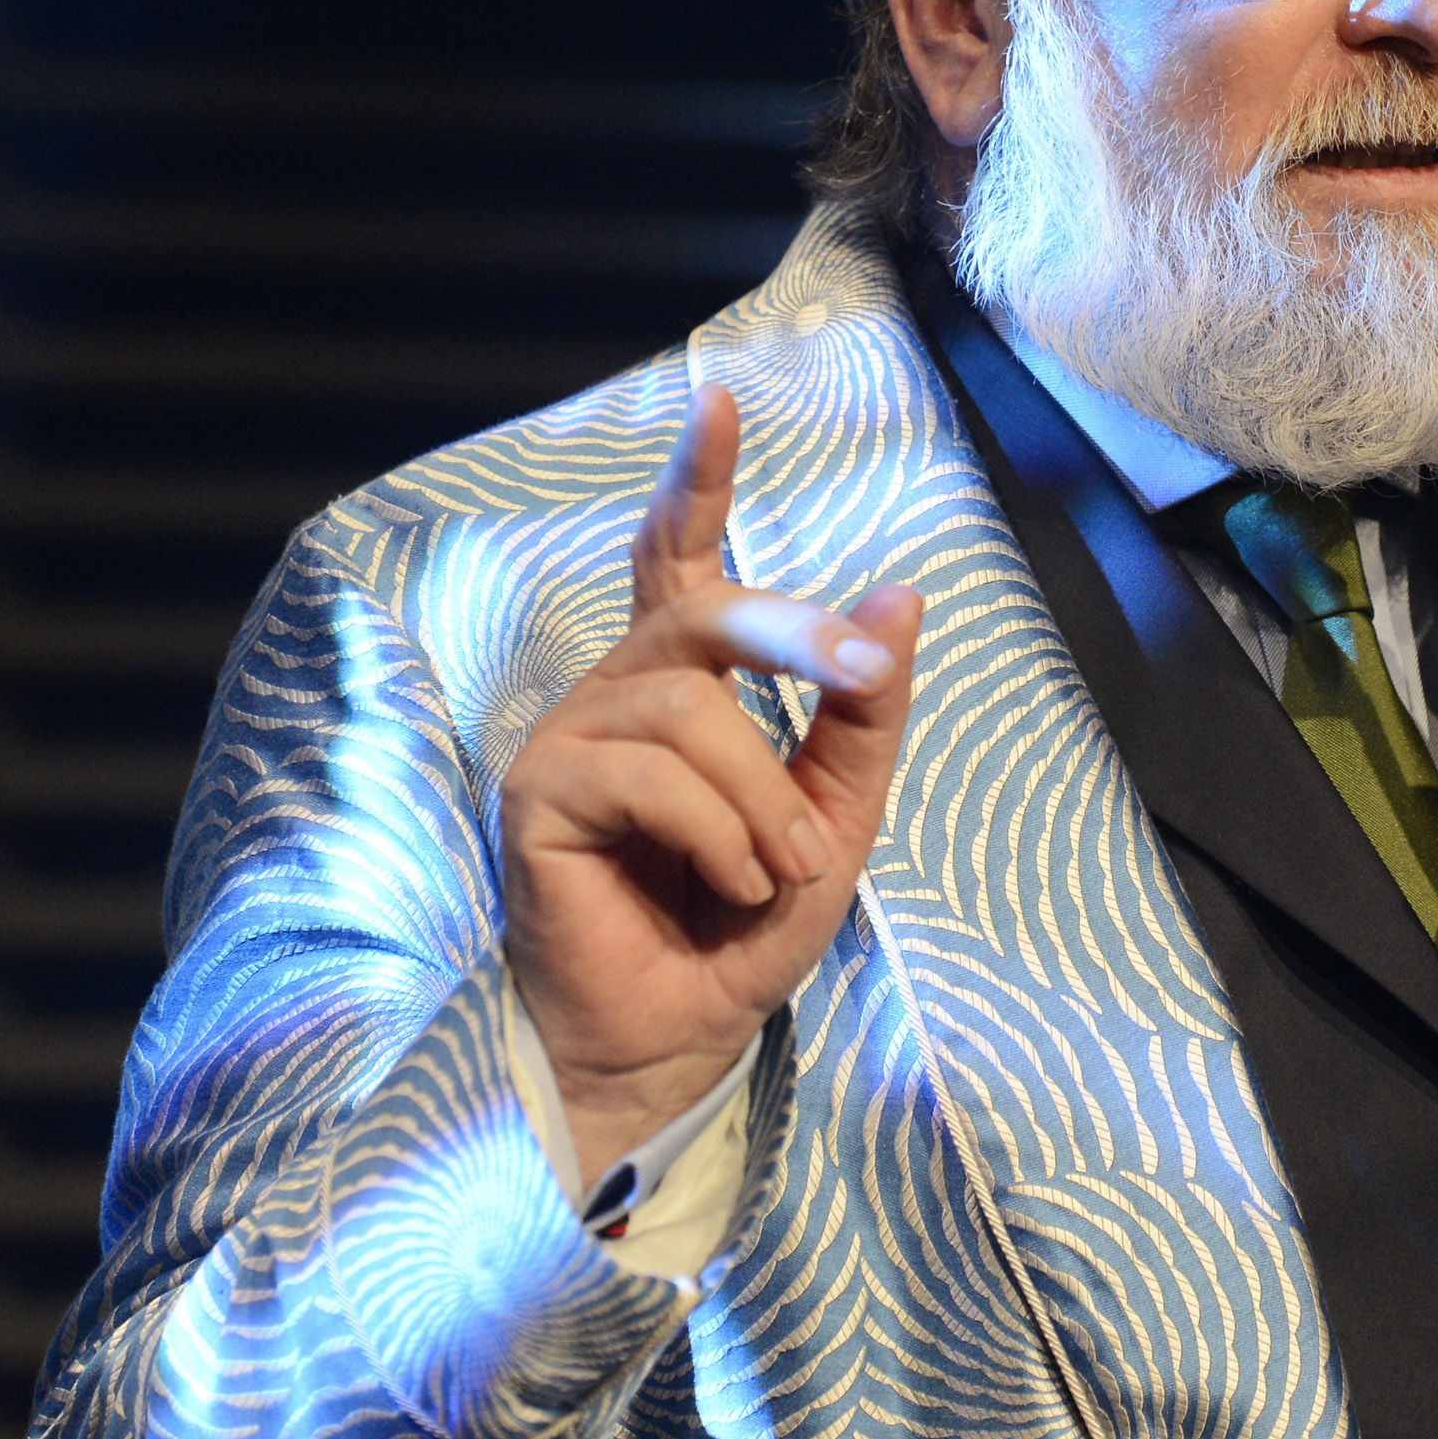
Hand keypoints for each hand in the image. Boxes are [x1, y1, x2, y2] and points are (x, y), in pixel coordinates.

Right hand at [500, 383, 922, 1181]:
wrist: (674, 1040)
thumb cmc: (738, 928)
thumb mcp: (837, 815)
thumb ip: (865, 713)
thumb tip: (898, 596)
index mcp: (684, 684)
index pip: (680, 556)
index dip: (697, 478)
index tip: (719, 398)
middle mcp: (622, 690)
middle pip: (707, 611)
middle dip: (797, 637)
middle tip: (866, 682)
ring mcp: (572, 736)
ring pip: (694, 707)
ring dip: (766, 797)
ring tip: (778, 868)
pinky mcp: (538, 792)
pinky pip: (650, 772)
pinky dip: (718, 832)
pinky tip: (724, 883)